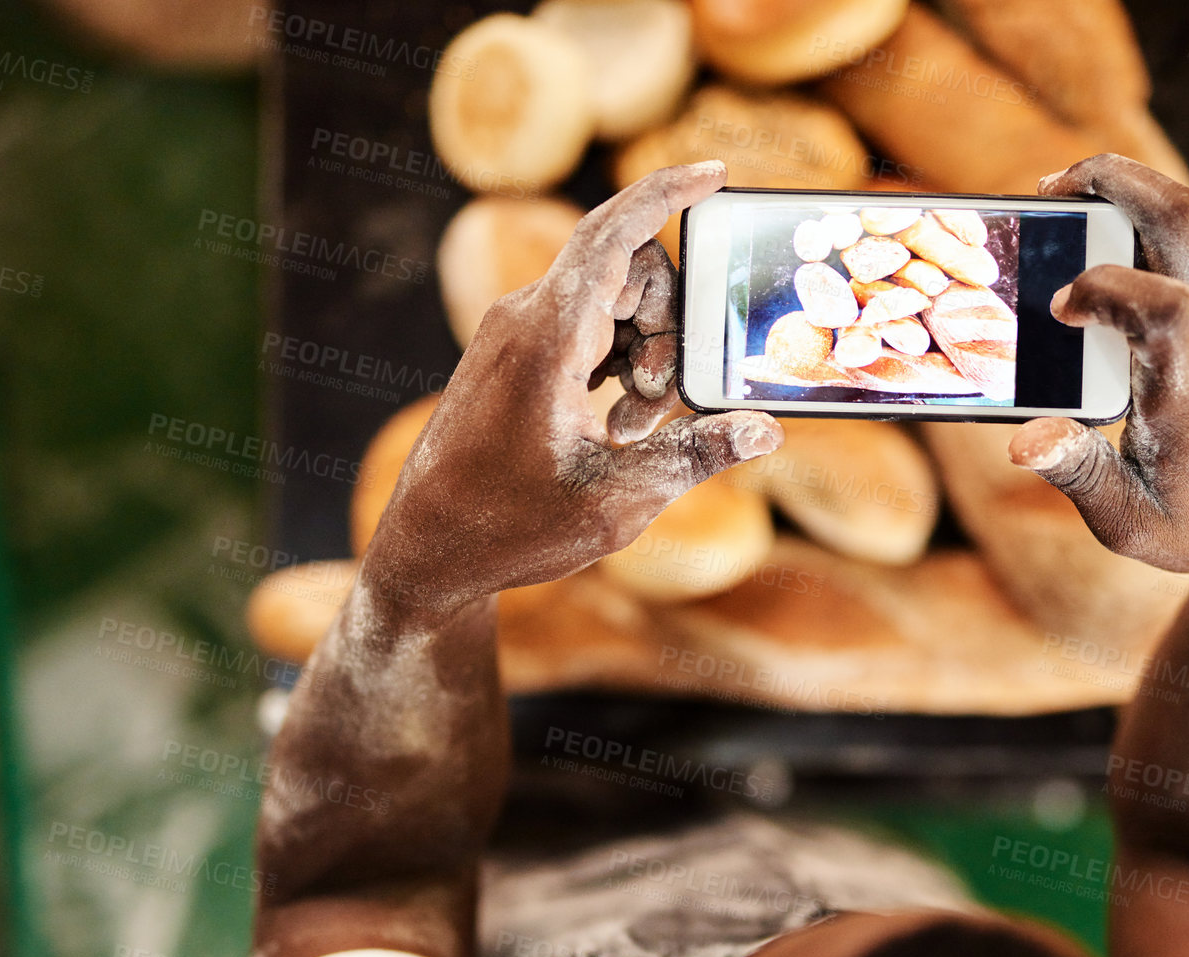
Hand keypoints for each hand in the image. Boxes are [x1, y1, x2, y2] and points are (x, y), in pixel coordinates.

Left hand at [367, 161, 782, 625]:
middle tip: (656, 411)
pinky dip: (612, 362)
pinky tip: (613, 425)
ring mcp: (514, 334)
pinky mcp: (513, 355)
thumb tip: (763, 430)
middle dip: (665, 330)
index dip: (666, 193)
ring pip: (608, 303)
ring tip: (628, 431)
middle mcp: (526, 319)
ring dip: (640, 355)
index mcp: (546, 337)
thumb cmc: (509, 527)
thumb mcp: (616, 502)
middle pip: (627, 272)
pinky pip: (582, 327)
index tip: (716, 173)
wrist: (425, 550)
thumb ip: (694, 456)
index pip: (612, 231)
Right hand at [1010, 154, 1188, 601]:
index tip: (1058, 309)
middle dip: (1114, 180)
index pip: (1161, 306)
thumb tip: (1025, 438)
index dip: (1102, 286)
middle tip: (1053, 186)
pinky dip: (1149, 237)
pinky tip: (1109, 262)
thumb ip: (1077, 475)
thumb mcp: (1131, 525)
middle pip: (1183, 221)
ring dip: (1126, 202)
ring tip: (1067, 217)